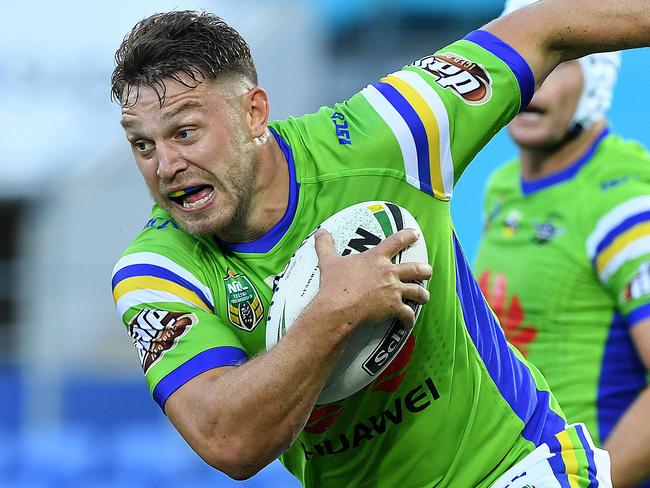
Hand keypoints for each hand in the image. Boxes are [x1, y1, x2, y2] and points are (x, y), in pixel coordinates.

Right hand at [313, 228, 431, 334]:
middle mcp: (389, 273)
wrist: (339, 307)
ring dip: (423, 295)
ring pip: (418, 291)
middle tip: (428, 271)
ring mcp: (394, 291)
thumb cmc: (334, 284)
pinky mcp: (394, 308)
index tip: (415, 234)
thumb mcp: (328, 261)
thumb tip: (319, 232)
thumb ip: (325, 245)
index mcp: (376, 259)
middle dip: (424, 270)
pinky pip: (408, 314)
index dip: (407, 236)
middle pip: (416, 269)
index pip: (396, 242)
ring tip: (424, 297)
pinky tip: (409, 323)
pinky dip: (409, 319)